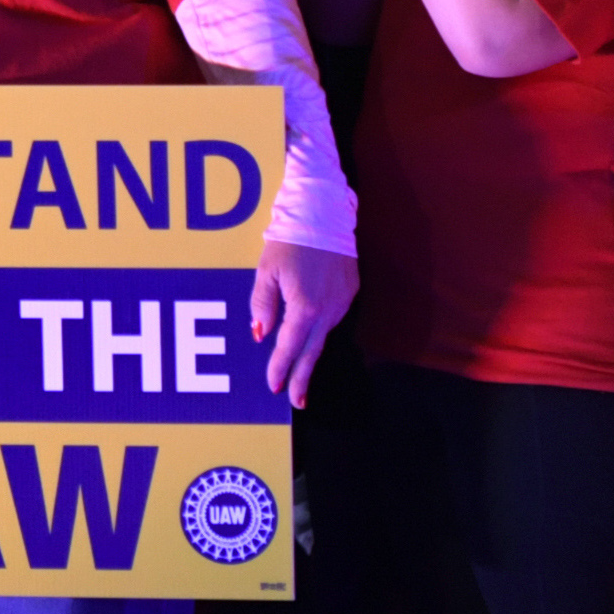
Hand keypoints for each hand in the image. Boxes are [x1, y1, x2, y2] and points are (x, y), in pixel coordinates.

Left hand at [248, 239, 354, 403]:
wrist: (323, 212)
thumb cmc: (289, 239)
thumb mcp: (266, 271)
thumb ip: (263, 304)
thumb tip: (261, 334)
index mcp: (305, 307)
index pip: (291, 347)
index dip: (281, 368)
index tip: (274, 387)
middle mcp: (329, 309)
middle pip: (314, 351)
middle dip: (303, 377)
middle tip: (297, 400)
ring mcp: (343, 301)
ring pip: (324, 334)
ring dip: (311, 352)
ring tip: (300, 372)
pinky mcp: (351, 291)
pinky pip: (333, 317)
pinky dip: (320, 330)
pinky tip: (311, 335)